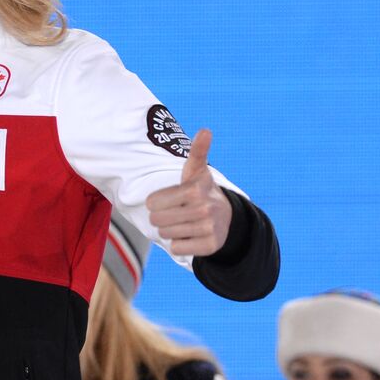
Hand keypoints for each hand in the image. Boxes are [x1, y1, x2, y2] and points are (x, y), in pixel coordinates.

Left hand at [146, 129, 231, 256]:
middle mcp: (204, 209)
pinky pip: (177, 249)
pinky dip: (180, 244)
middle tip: (177, 211)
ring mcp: (209, 229)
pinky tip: (191, 235)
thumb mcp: (196, 170)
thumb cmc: (201, 190)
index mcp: (194, 190)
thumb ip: (197, 151)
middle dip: (162, 217)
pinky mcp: (211, 246)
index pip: (152, 203)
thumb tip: (206, 130)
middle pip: (156, 221)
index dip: (156, 202)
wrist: (227, 216)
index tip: (171, 198)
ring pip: (166, 235)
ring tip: (184, 222)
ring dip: (171, 230)